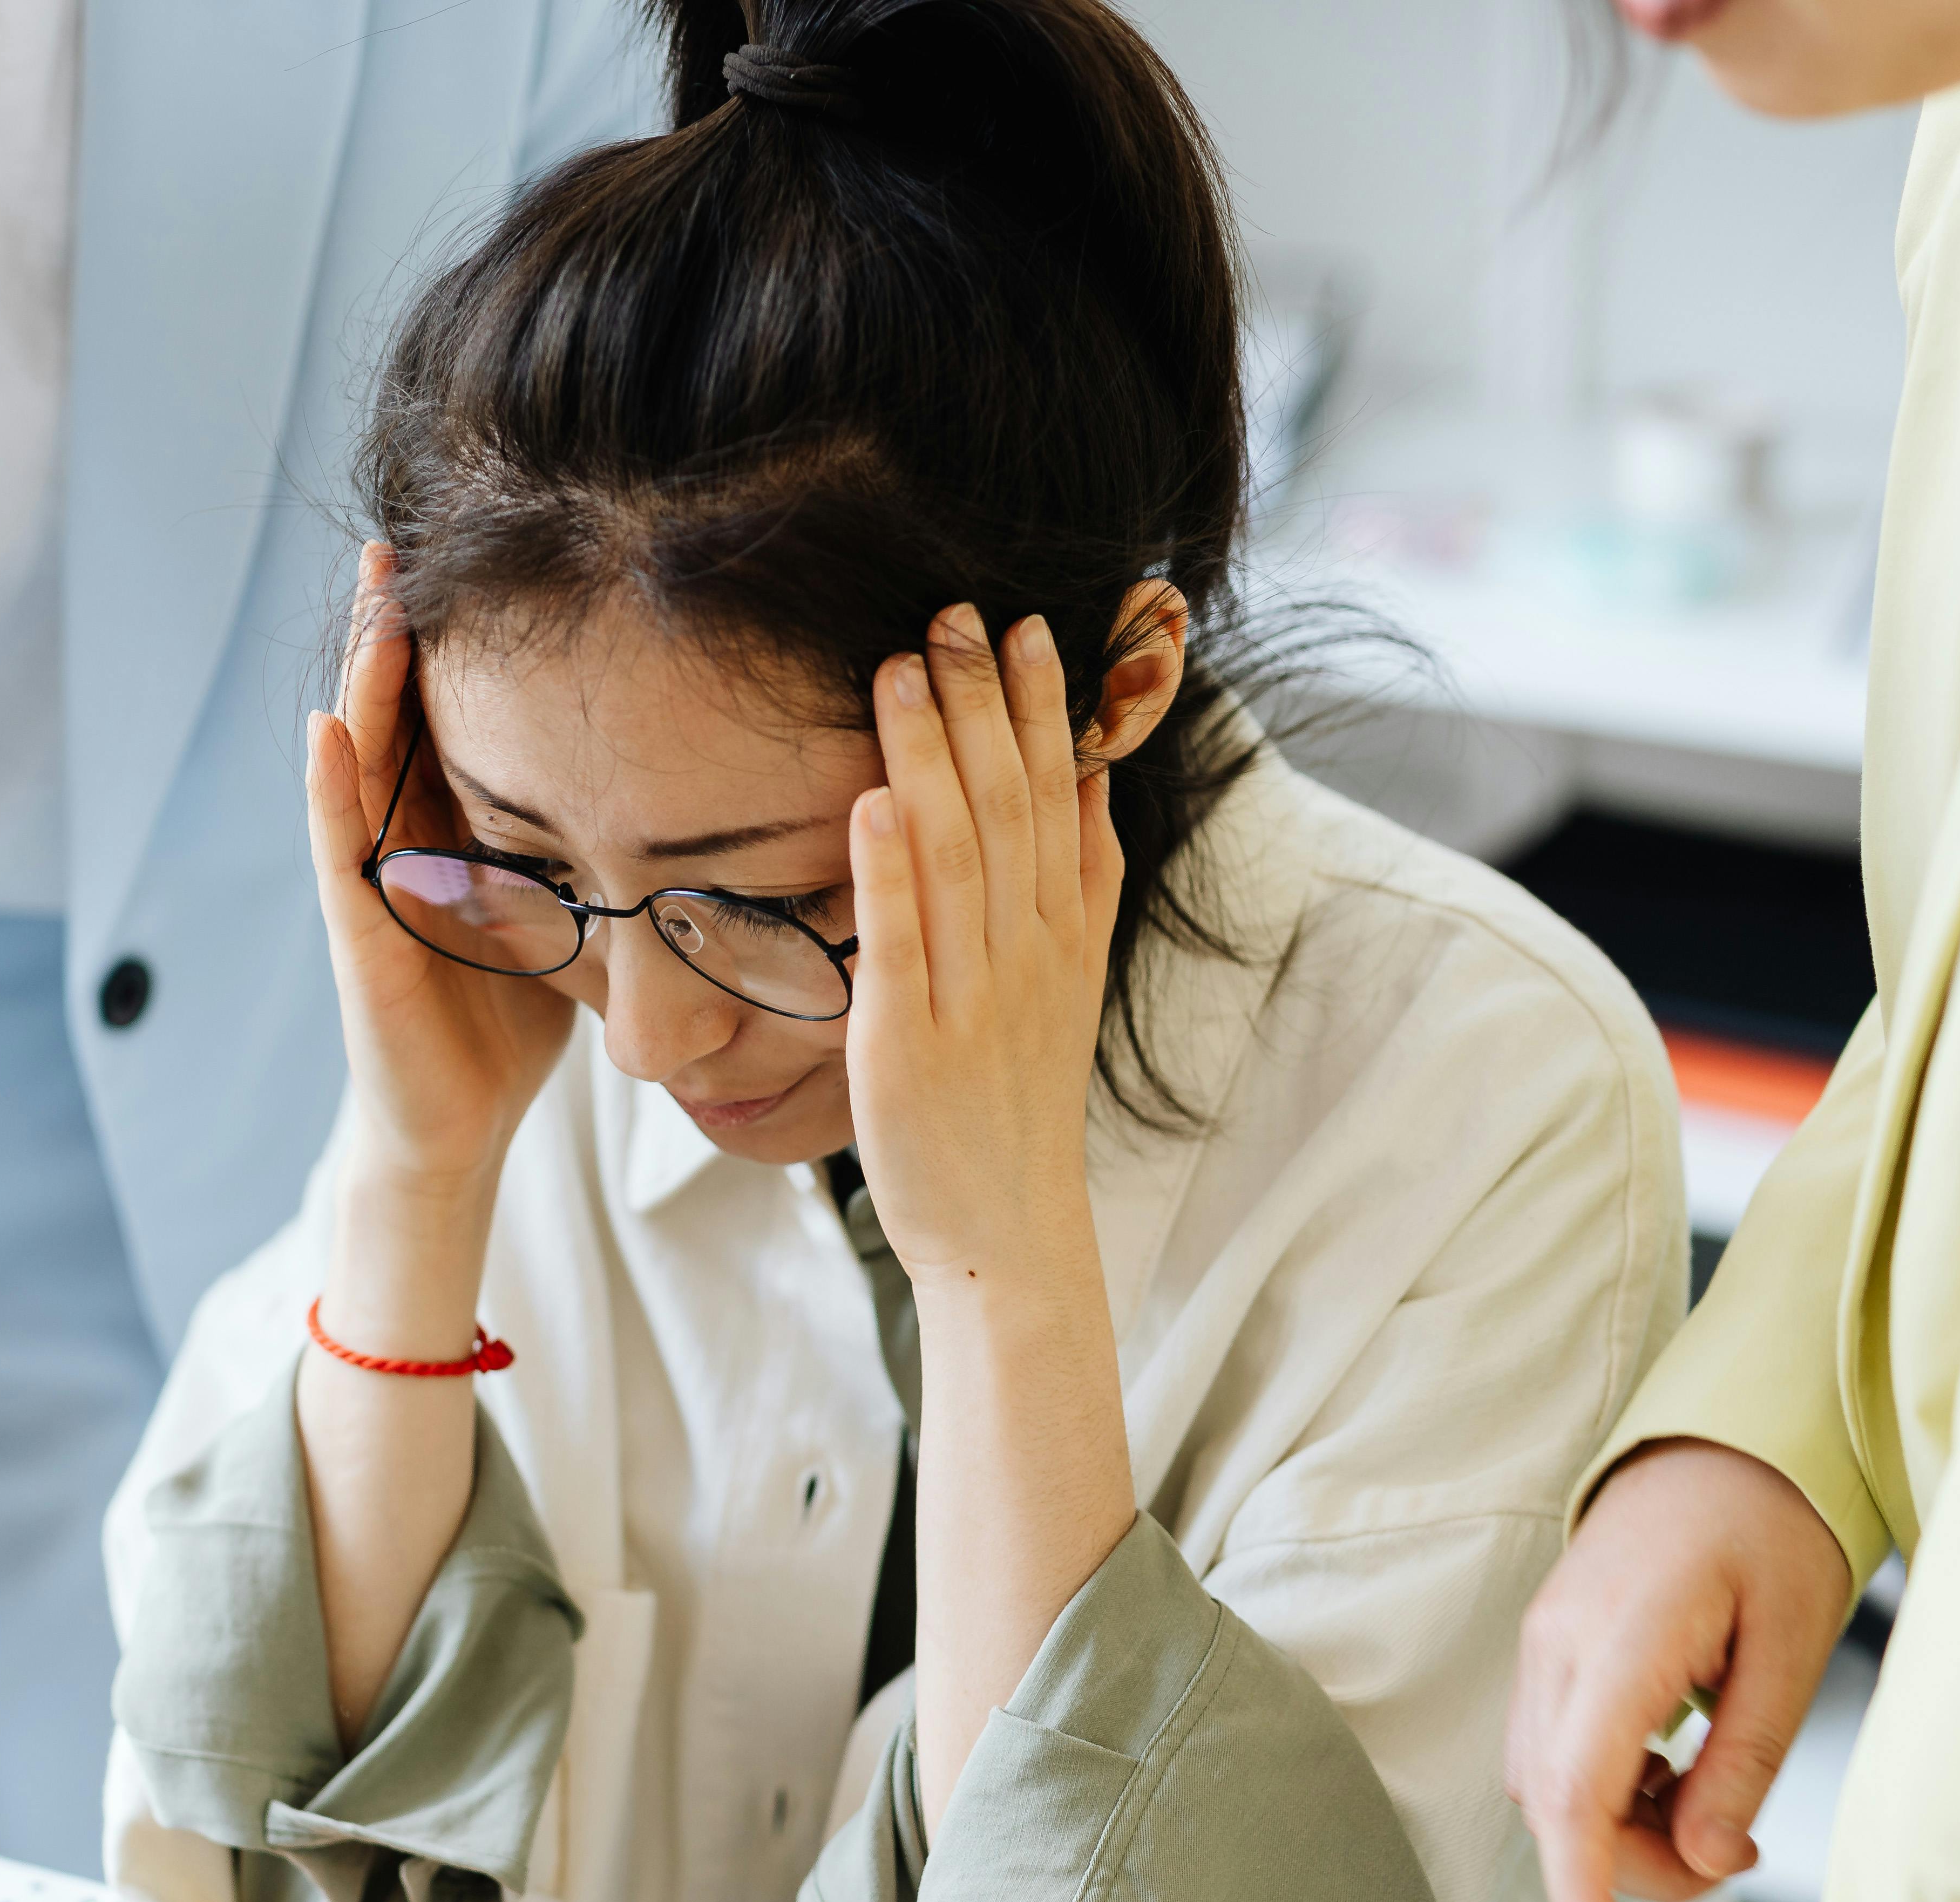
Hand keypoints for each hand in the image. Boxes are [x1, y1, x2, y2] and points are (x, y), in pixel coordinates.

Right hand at [305, 545, 576, 1203]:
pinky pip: (339, 848)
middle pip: (394, 717)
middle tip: (400, 545)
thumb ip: (592, 854)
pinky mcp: (360, 934)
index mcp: (452, 831)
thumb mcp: (566, 915)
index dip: (454, 646)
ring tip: (373, 604)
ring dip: (361, 682)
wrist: (458, 1124)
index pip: (447, 717)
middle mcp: (402, 841)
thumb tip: (687, 803)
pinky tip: (327, 728)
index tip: (478, 559)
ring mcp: (373, 882)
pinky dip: (332, 788)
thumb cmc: (508, 1021)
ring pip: (360, 761)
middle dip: (395, 633)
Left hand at [843, 605, 1123, 1287]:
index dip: (1041, 709)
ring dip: (931, 758)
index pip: (1055, 798)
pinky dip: (888, 874)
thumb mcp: (1068, 981)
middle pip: (1009, 808)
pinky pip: (901, 947)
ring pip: (958, 857)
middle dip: (983, 705)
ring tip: (901, 669)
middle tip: (957, 612)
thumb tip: (1087, 771)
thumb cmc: (1016, 1100)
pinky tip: (871, 802)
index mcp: (1063, 935)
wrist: (1006, 1231)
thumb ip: (1080, 878)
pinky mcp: (908, 1046)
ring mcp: (970, 1000)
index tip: (1023, 625)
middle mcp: (1026, 957)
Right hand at [1506, 1438, 1856, 1901]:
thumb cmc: (1773, 1529)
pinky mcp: (1549, 1651)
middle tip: (1736, 1850)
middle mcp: (1556, 1648)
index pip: (1575, 1801)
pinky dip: (1605, 1792)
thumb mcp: (1792, 1649)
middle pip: (1558, 1811)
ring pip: (1546, 1790)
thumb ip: (1743, 1762)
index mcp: (1620, 1641)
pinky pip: (1553, 1754)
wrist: (1727, 1441)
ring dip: (1619, 1830)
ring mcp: (1541, 1646)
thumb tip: (1700, 1862)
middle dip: (1634, 1867)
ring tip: (1711, 1804)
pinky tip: (1669, 1770)